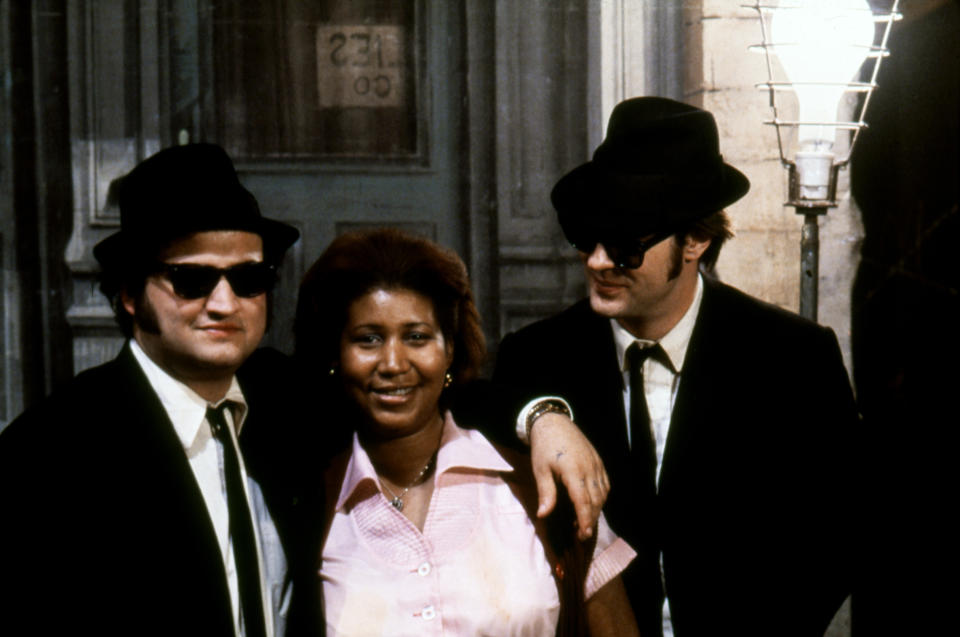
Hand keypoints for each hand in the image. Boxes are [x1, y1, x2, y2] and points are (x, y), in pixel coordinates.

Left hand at [529, 412, 609, 539]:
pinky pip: (605, 483)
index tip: (584, 534)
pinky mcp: (598, 461)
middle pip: (595, 500)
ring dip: (596, 509)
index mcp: (574, 471)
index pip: (583, 501)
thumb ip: (545, 493)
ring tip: (586, 522)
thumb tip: (543, 515)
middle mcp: (589, 468)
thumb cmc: (544, 447)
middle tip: (582, 534)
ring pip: (603, 493)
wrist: (554, 423)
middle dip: (590, 519)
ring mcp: (596, 464)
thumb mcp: (540, 470)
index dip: (584, 519)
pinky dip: (602, 496)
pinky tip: (594, 504)